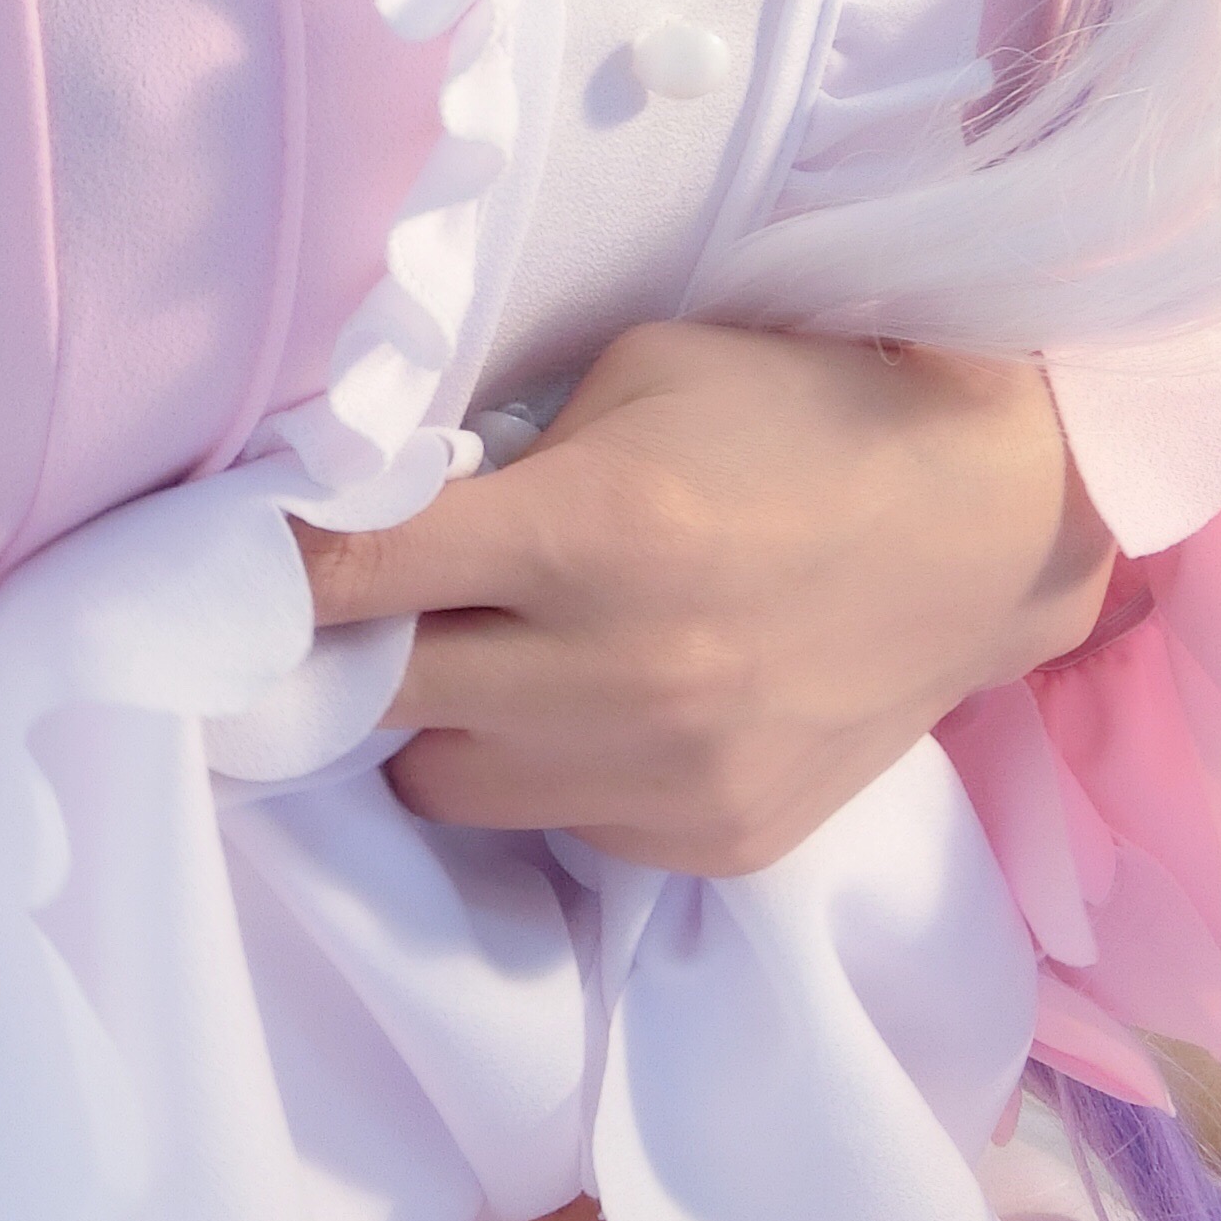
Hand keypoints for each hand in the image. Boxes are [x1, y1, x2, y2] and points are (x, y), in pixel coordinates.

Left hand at [294, 323, 1111, 876]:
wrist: (996, 529)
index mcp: (591, 530)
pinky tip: (611, 697)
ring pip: (445, 782)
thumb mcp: (642, 375)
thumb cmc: (804, 413)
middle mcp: (617, 672)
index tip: (224, 556)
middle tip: (364, 605)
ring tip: (498, 651)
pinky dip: (549, 765)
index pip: (354, 572)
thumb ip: (505, 452)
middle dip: (351, 650)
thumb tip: (374, 512)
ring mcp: (662, 777)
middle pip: (374, 697)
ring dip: (442, 719)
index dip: (275, 564)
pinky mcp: (705, 844)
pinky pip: (554, 821)